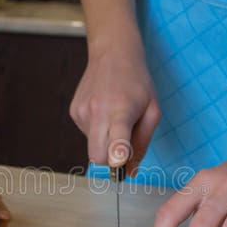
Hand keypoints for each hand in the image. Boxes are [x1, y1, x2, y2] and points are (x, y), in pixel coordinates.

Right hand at [70, 50, 160, 173]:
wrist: (112, 54)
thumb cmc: (137, 83)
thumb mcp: (152, 110)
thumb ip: (142, 143)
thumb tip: (130, 172)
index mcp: (122, 109)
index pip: (118, 136)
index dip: (118, 152)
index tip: (118, 163)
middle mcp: (98, 111)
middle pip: (98, 156)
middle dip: (110, 162)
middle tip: (123, 151)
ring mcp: (82, 111)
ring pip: (93, 147)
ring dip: (105, 141)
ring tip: (115, 117)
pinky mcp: (74, 112)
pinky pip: (87, 135)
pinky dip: (98, 131)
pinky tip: (104, 112)